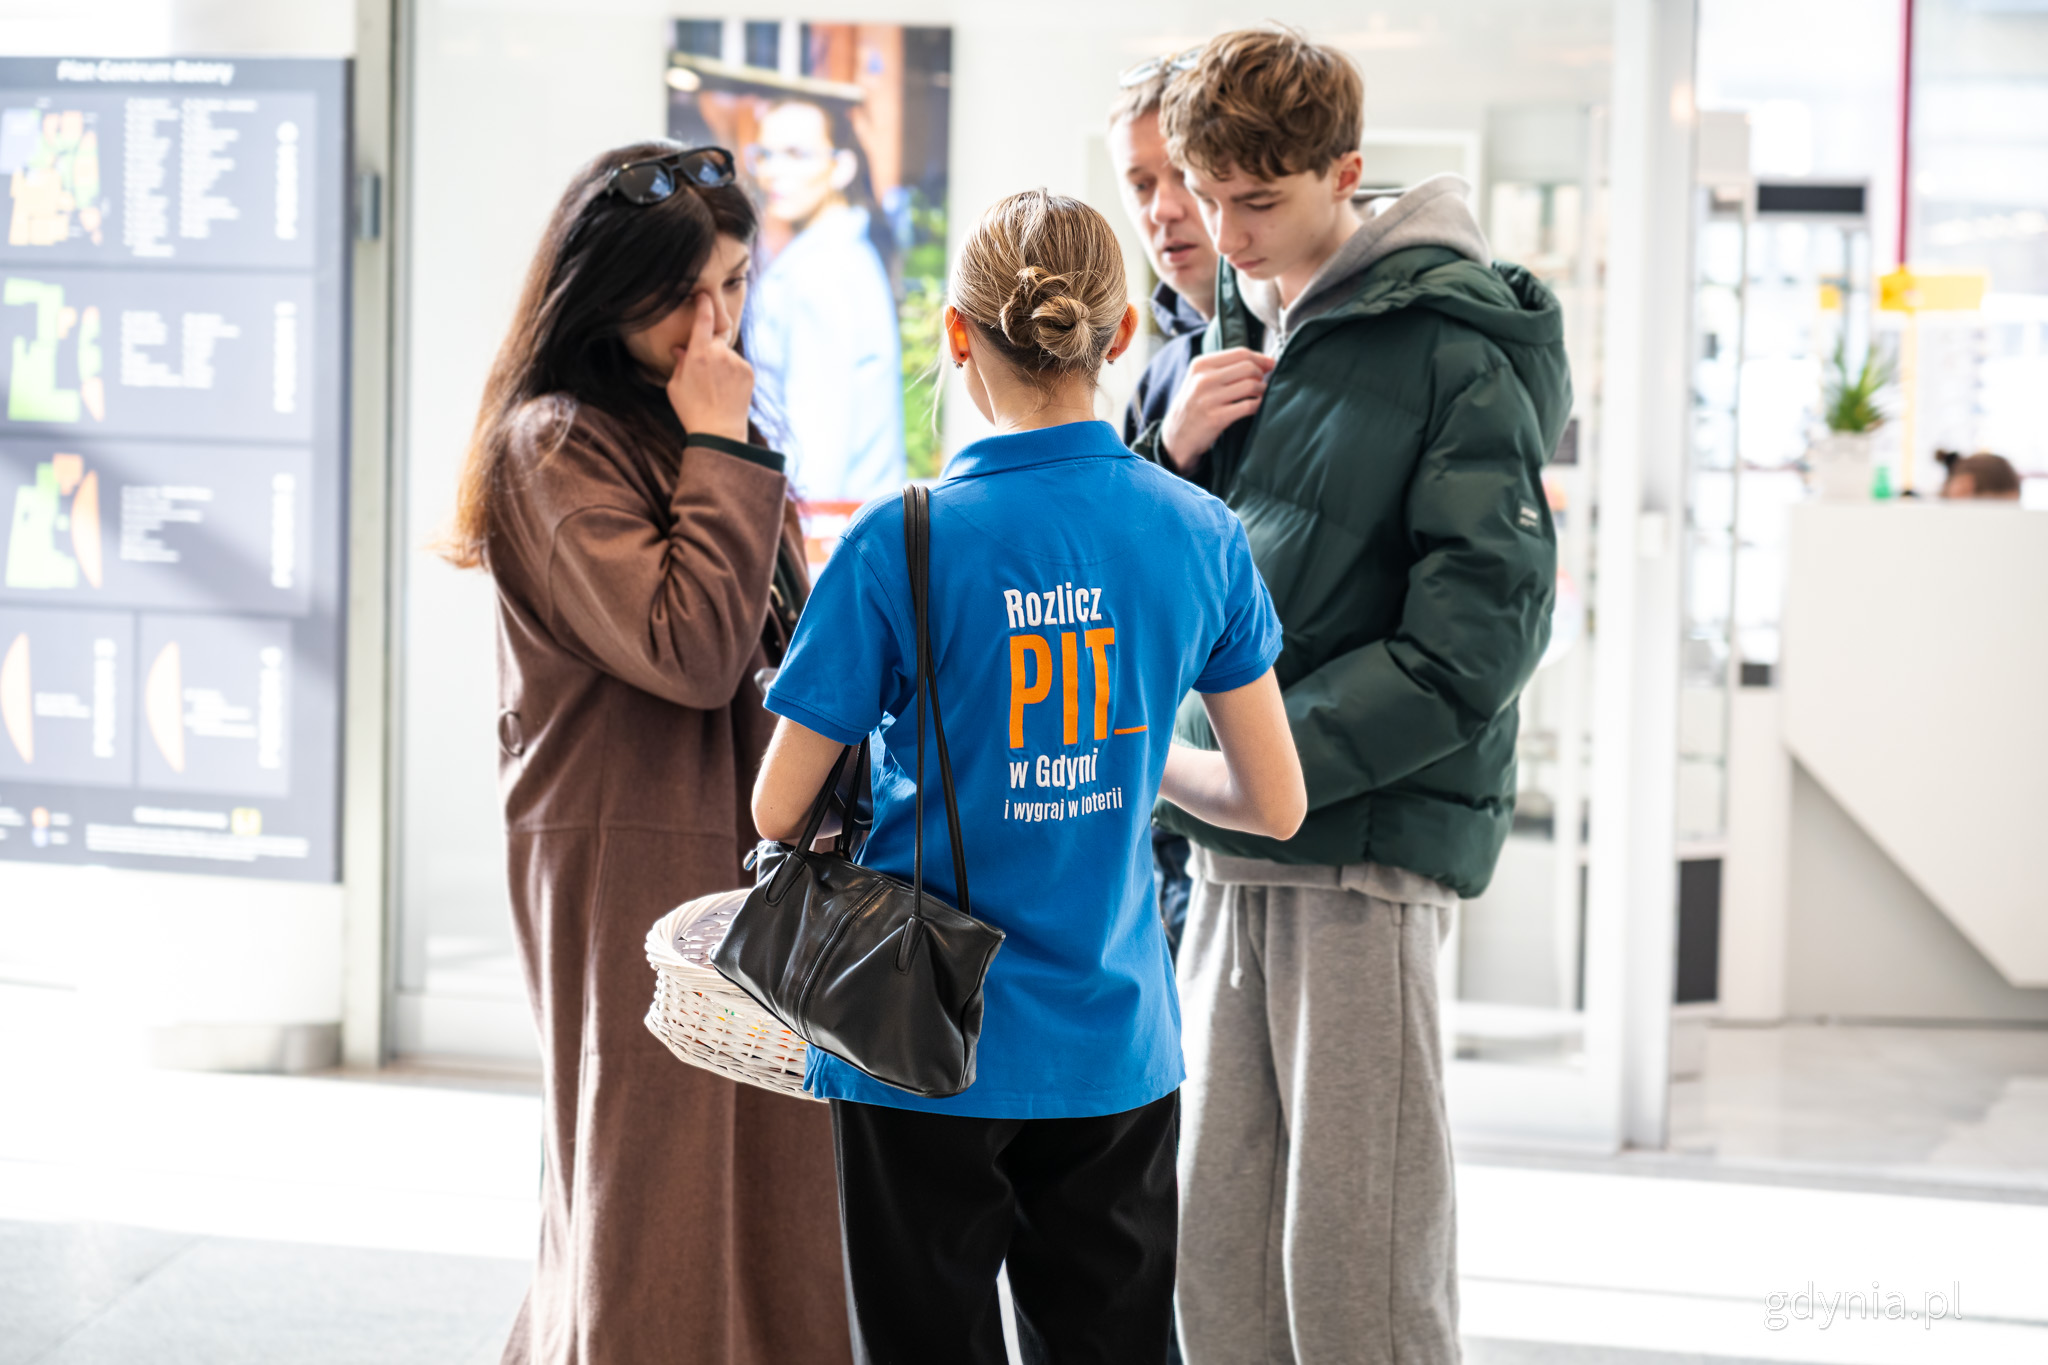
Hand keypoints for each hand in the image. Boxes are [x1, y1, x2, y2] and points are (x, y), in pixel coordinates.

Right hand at [667, 294, 753, 443]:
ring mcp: (737, 362)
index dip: (704, 304)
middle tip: (704, 370)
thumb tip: (680, 349)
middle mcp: (720, 353)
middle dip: (709, 347)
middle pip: (716, 338)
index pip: (704, 318)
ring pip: (727, 353)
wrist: (719, 432)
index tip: (704, 296)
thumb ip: (679, 363)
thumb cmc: (692, 410)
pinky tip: (726, 390)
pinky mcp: (749, 371)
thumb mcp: (675, 386)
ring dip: (721, 362)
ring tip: (715, 387)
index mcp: (698, 353)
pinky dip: (732, 372)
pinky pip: (738, 364)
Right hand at [1160, 347, 1274, 470]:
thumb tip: (1263, 362)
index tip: (1270, 364)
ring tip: (1260, 395)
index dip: (1261, 358)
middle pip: (1248, 367)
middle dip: (1262, 374)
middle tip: (1264, 382)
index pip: (1240, 353)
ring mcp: (1209, 399)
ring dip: (1262, 390)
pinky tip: (1257, 407)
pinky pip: (1248, 406)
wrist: (1176, 437)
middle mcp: (1203, 379)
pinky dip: (1258, 405)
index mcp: (1200, 365)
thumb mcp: (1199, 380)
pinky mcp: (1216, 418)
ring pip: (1251, 386)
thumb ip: (1224, 368)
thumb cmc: (1194, 406)